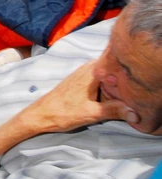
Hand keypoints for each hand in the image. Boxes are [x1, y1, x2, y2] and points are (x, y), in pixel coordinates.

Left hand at [19, 61, 137, 134]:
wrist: (41, 115)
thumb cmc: (63, 113)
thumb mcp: (93, 113)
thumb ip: (115, 110)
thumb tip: (137, 113)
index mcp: (93, 71)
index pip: (118, 63)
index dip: (129, 72)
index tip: (137, 84)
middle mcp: (89, 68)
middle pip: (115, 70)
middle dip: (125, 81)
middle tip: (132, 94)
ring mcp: (84, 73)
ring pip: (108, 76)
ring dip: (116, 86)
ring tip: (123, 97)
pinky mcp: (81, 81)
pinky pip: (101, 80)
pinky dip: (107, 88)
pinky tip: (111, 98)